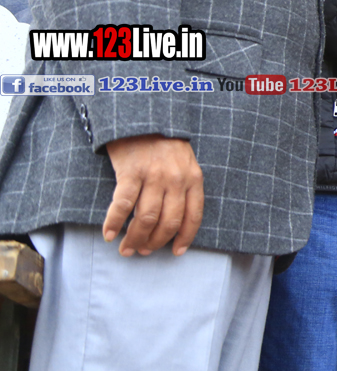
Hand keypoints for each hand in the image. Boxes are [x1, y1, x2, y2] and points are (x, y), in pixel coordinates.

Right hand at [103, 134, 204, 256]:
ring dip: (135, 238)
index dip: (185, 238)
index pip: (193, 216)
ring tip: (126, 248)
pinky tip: (108, 234)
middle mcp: (176, 180)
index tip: (176, 252)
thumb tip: (175, 223)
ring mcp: (154, 176)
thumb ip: (184, 188)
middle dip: (155, 242)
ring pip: (145, 219)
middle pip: (168, 222)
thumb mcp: (185, 164)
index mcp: (193, 179)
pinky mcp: (131, 172)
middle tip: (143, 251)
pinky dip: (114, 223)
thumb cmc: (165, 144)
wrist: (144, 117)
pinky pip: (122, 205)